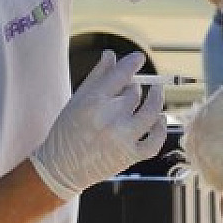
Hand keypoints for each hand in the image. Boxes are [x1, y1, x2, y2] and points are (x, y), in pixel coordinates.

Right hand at [30, 50, 166, 200]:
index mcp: (92, 103)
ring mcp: (122, 140)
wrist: (61, 168)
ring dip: (156, 100)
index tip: (139, 58)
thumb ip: (97, 76)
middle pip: (134, 93)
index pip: (121, 75)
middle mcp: (108, 120)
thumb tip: (112, 54)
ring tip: (156, 93)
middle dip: (135, 87)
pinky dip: (160, 129)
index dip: (133, 63)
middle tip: (131, 87)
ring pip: (151, 113)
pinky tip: (158, 119)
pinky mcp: (130, 157)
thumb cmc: (68, 130)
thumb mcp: (77, 100)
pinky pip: (155, 141)